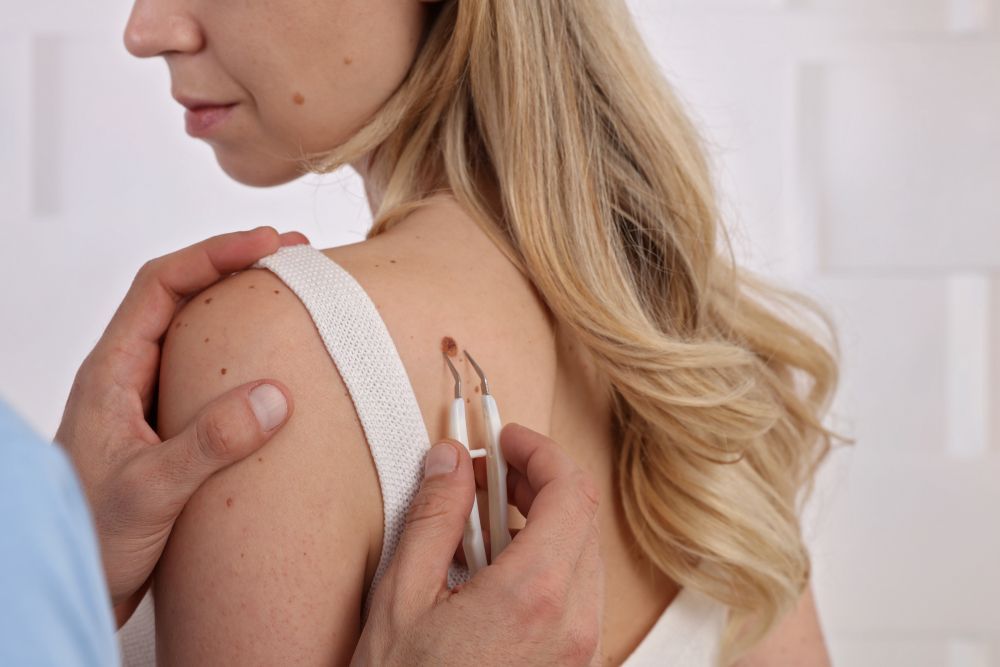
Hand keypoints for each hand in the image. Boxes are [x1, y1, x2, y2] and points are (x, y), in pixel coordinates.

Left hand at [55, 227, 306, 626]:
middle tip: (296, 259)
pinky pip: (212, 376)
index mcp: (111, 372)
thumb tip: (274, 398)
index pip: (161, 285)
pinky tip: (280, 369)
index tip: (267, 245)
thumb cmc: (88, 540)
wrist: (71, 586)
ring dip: (245, 311)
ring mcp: (152, 402)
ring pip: (199, 335)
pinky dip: (247, 358)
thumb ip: (208, 445)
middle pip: (184, 297)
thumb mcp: (149, 492)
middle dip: (239, 269)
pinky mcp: (172, 429)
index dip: (214, 255)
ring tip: (295, 299)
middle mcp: (130, 377)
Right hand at [353, 423, 603, 665]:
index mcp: (535, 597)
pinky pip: (577, 593)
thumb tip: (452, 459)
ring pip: (583, 555)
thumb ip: (433, 517)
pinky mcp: (572, 666)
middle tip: (488, 473)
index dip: (539, 451)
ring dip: (542, 521)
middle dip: (538, 481)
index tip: (506, 439)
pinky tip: (495, 570)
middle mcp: (574, 624)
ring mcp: (579, 651)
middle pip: (582, 517)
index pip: (571, 491)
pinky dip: (546, 561)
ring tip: (483, 523)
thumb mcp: (402, 598)